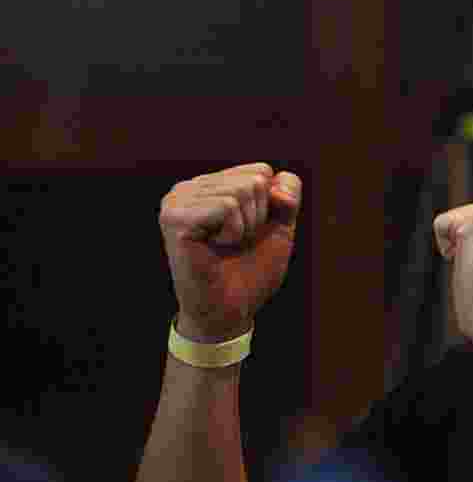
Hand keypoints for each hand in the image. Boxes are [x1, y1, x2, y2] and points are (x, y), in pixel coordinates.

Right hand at [159, 162, 301, 339]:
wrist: (231, 311)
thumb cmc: (252, 270)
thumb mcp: (280, 227)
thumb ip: (287, 196)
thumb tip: (274, 180)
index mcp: (210, 185)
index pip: (262, 171)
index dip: (270, 206)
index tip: (251, 231)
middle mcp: (189, 188)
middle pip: (254, 180)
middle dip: (258, 217)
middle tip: (236, 242)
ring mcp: (177, 201)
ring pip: (241, 191)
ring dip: (245, 228)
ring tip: (225, 246)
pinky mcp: (175, 218)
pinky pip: (226, 207)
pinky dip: (232, 233)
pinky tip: (214, 248)